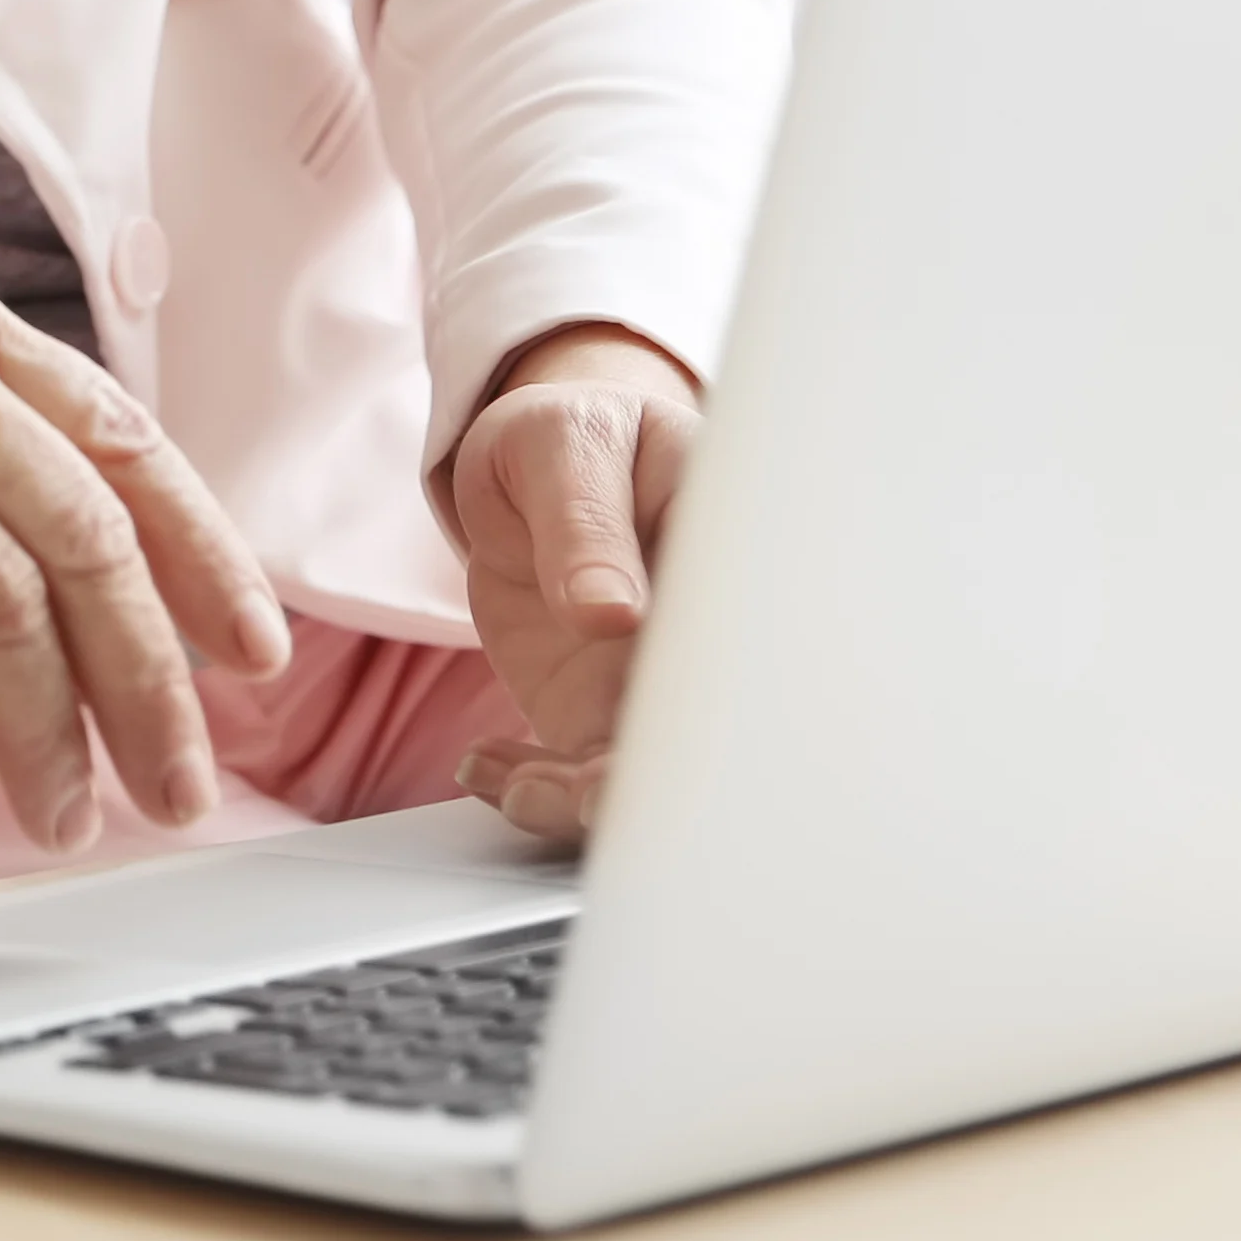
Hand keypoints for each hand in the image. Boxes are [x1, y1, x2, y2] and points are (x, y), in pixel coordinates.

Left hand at [443, 324, 699, 843]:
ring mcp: (656, 687)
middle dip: (653, 787)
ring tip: (512, 782)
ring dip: (578, 804)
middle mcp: (708, 642)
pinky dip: (529, 790)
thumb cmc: (569, 436)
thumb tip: (611, 610)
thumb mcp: (566, 449)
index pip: (753, 653)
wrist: (531, 464)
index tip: (656, 747)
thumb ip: (585, 524)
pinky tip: (487, 767)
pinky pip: (577, 778)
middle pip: (711, 740)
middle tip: (581, 796)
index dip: (718, 715)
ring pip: (641, 776)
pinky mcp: (599, 716)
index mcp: (734, 565)